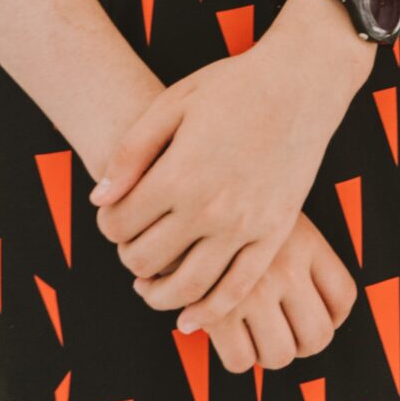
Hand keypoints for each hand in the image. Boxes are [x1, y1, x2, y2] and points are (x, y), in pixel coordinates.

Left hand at [90, 23, 363, 328]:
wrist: (302, 82)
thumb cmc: (232, 86)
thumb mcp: (171, 104)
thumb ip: (130, 154)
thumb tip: (98, 201)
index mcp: (178, 174)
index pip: (120, 224)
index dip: (107, 226)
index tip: (112, 218)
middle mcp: (209, 207)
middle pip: (147, 260)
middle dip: (128, 257)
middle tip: (130, 245)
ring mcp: (245, 225)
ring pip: (187, 286)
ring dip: (158, 295)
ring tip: (148, 286)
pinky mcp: (274, 234)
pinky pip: (237, 288)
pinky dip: (209, 311)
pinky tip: (189, 318)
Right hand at [192, 213, 357, 373]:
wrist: (178, 196)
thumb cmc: (226, 206)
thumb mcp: (274, 211)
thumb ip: (297, 249)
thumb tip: (322, 306)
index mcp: (305, 241)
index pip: (342, 297)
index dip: (332, 318)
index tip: (312, 315)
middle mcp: (286, 267)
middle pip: (317, 336)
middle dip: (300, 344)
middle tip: (281, 331)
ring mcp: (253, 290)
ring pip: (279, 355)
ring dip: (267, 352)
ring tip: (253, 333)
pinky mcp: (217, 310)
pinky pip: (240, 360)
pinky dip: (236, 356)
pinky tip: (227, 335)